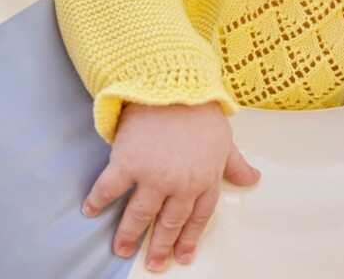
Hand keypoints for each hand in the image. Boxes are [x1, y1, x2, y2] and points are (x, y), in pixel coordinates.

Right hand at [82, 102, 259, 271]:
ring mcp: (154, 175)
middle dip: (160, 246)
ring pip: (140, 214)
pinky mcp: (129, 162)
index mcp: (206, 178)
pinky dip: (98, 201)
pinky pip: (110, 189)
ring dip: (129, 235)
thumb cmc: (201, 108)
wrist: (175, 82)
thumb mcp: (225, 138)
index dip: (189, 238)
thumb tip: (253, 179)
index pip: (198, 217)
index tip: (182, 256)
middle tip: (153, 264)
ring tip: (122, 249)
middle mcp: (181, 184)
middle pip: (169, 223)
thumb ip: (235, 163)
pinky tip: (90, 210)